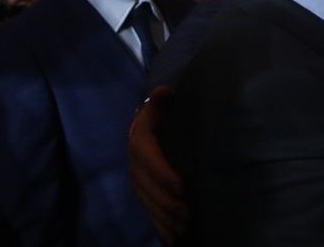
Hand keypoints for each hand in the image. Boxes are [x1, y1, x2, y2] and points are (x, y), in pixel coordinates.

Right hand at [128, 86, 188, 244]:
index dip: (163, 174)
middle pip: (148, 187)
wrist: (148, 128)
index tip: (181, 187)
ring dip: (165, 218)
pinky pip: (149, 211)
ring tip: (184, 228)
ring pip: (148, 203)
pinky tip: (173, 239)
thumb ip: (162, 103)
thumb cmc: (162, 116)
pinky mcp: (142, 192)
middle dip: (167, 203)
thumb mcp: (162, 107)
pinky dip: (160, 226)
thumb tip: (163, 92)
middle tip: (188, 214)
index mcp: (140, 142)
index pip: (149, 159)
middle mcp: (135, 165)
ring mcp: (137, 181)